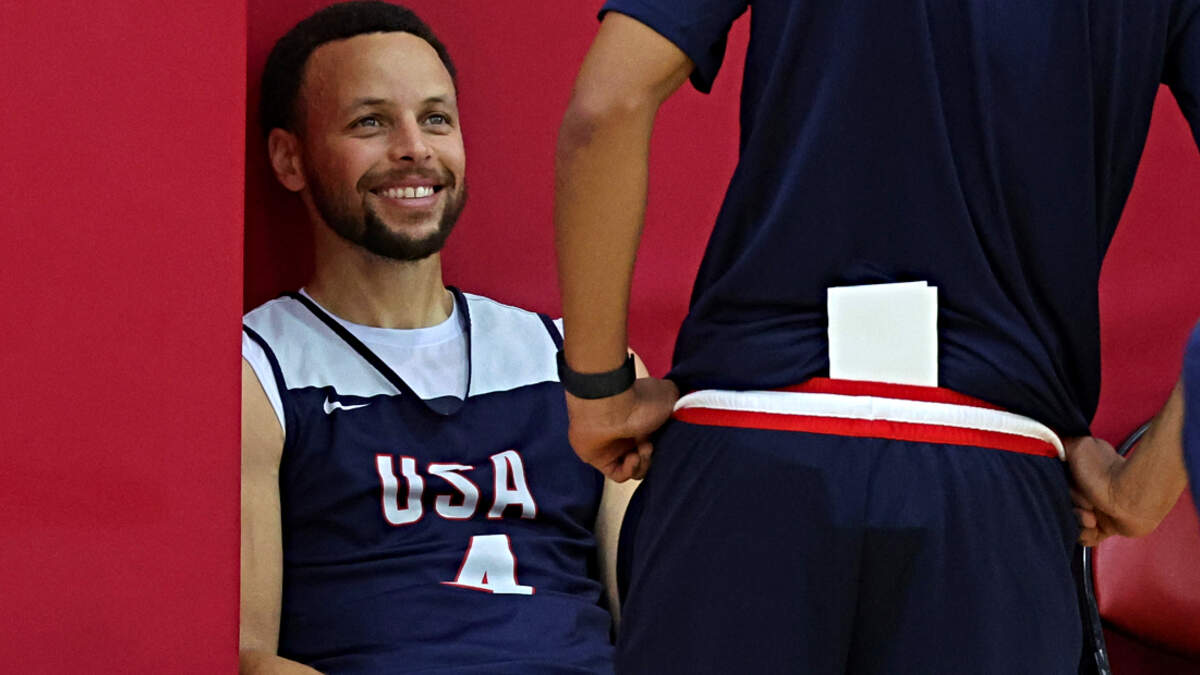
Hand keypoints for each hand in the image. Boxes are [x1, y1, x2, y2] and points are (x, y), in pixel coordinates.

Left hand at [564, 376, 679, 481]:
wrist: (611, 407)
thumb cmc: (639, 400)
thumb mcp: (671, 394)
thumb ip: (679, 406)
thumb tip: (679, 414)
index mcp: (643, 417)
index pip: (658, 440)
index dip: (667, 445)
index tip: (670, 441)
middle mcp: (628, 432)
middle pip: (649, 456)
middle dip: (656, 455)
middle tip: (653, 445)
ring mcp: (613, 446)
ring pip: (637, 468)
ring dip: (644, 463)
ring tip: (642, 449)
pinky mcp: (600, 459)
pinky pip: (619, 474)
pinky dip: (629, 470)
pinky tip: (632, 457)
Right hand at [1065, 436, 1161, 545]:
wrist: (1133, 498)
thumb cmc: (1106, 473)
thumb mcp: (1077, 447)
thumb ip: (1060, 442)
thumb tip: (1047, 439)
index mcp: (1080, 472)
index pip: (1055, 484)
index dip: (1056, 489)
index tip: (1062, 489)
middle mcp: (1087, 490)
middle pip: (1062, 504)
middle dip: (1069, 506)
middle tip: (1084, 503)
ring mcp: (1096, 509)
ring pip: (1072, 522)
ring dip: (1078, 522)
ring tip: (1092, 517)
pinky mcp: (1105, 527)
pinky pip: (1085, 537)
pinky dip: (1088, 535)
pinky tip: (1096, 526)